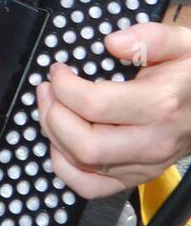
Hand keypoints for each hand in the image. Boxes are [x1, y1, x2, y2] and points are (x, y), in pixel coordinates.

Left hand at [37, 22, 190, 197]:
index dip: (63, 85)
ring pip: (82, 165)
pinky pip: (90, 187)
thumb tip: (113, 43)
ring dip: (54, 135)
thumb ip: (150, 38)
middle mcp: (152, 141)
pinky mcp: (136, 177)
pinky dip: (65, 167)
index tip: (58, 70)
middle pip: (84, 144)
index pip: (93, 105)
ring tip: (51, 108)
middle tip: (48, 89)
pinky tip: (61, 141)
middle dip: (53, 114)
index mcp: (160, 105)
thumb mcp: (184, 43)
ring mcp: (144, 165)